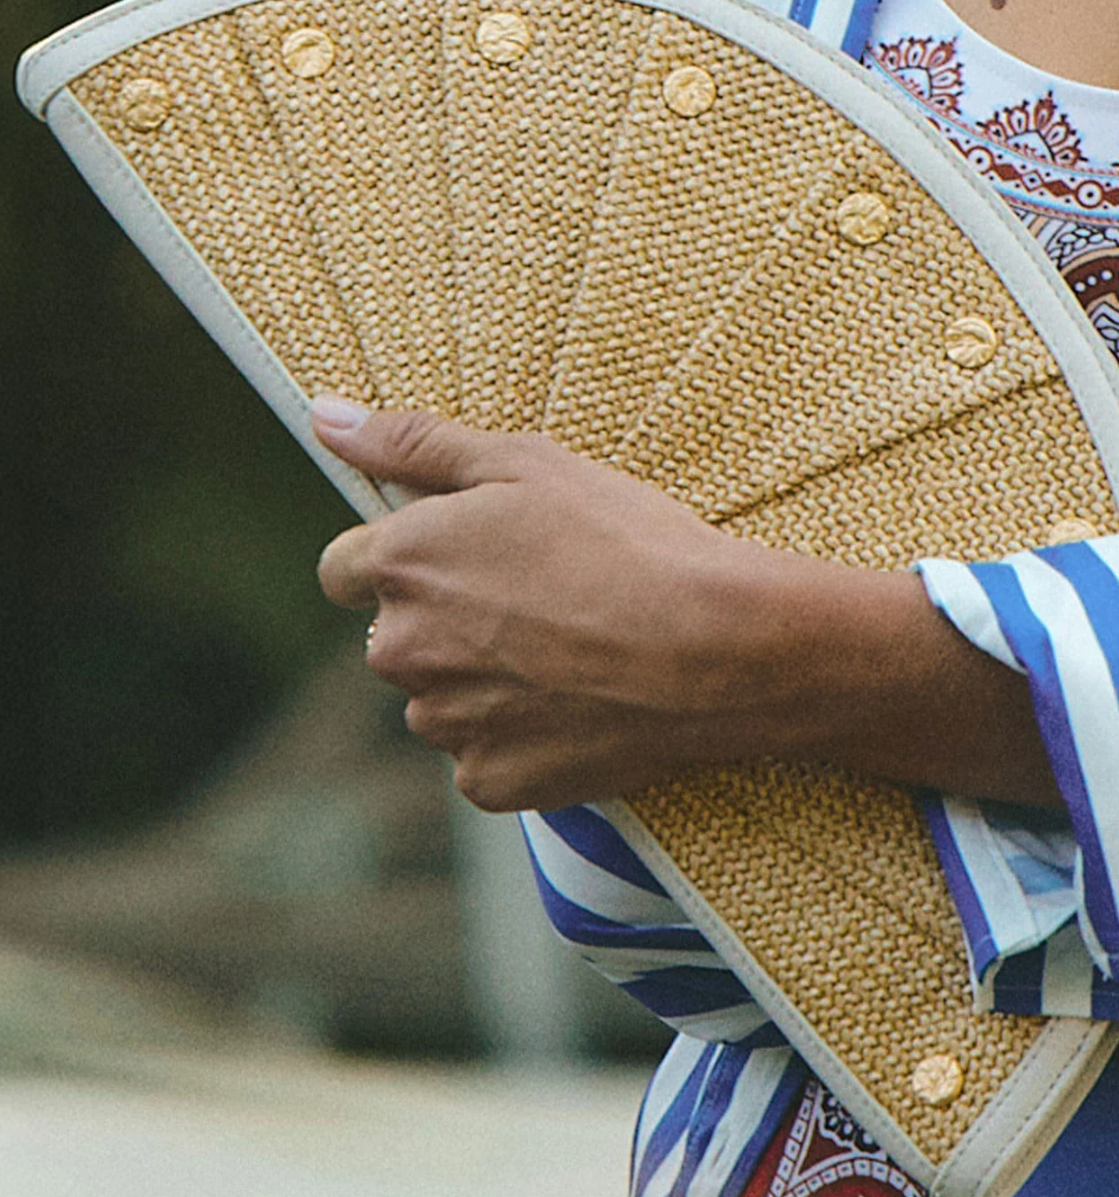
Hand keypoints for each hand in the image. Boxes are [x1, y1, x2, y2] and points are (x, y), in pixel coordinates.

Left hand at [312, 398, 1064, 814]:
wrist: (716, 649)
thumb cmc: (625, 542)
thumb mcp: (524, 464)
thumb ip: (411, 442)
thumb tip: (324, 415)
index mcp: (400, 565)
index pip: (345, 570)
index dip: (404, 558)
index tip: (464, 558)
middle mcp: (402, 651)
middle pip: (397, 639)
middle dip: (447, 622)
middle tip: (538, 600)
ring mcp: (447, 724)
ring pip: (442, 700)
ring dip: (482, 682)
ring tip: (568, 652)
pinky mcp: (492, 781)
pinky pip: (485, 756)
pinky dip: (521, 735)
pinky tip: (579, 702)